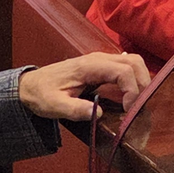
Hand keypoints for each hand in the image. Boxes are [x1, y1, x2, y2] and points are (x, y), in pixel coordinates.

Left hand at [19, 52, 153, 121]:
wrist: (31, 86)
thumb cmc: (41, 94)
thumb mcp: (53, 106)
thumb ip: (74, 109)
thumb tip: (99, 113)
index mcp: (88, 66)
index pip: (123, 70)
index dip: (132, 90)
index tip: (128, 111)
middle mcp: (98, 59)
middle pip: (134, 62)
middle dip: (143, 84)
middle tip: (138, 107)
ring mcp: (101, 61)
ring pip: (133, 61)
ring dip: (141, 80)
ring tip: (136, 103)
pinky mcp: (102, 67)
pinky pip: (126, 66)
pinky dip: (135, 78)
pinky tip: (131, 94)